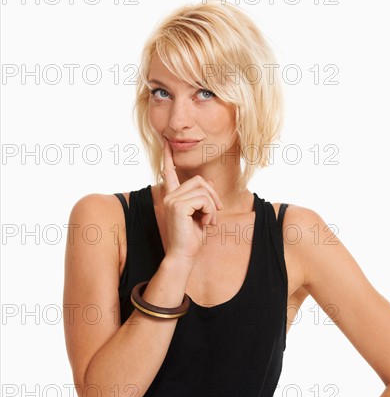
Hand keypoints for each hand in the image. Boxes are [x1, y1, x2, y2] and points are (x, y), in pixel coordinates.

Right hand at [159, 138, 222, 262]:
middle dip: (212, 195)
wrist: (184, 254)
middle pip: (199, 180)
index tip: (165, 141)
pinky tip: (205, 223)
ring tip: (209, 221)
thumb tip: (210, 181)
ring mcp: (172, 200)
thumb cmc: (192, 237)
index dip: (167, 157)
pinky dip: (210, 211)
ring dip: (212, 206)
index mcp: (172, 196)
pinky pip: (204, 199)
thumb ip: (203, 197)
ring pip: (203, 189)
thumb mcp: (202, 214)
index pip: (169, 172)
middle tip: (216, 212)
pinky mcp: (178, 206)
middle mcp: (169, 196)